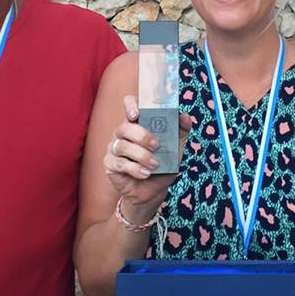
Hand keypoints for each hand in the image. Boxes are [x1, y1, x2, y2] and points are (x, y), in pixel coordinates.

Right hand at [104, 95, 191, 220]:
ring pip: (121, 146)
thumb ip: (181, 131)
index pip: (129, 104)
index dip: (130, 105)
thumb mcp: (176, 148)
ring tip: (155, 165)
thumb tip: (184, 116)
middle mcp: (123, 133)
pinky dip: (135, 169)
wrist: (154, 191)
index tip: (137, 113)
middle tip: (157, 146)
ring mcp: (114, 148)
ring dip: (141, 155)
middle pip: (125, 127)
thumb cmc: (163, 165)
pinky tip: (146, 174)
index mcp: (137, 123)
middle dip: (142, 136)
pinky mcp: (110, 164)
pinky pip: (119, 164)